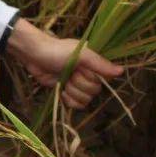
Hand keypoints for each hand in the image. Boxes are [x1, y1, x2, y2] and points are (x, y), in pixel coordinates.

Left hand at [6, 19, 123, 109]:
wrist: (34, 55)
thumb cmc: (57, 50)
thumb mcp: (81, 54)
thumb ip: (100, 64)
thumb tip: (121, 71)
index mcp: (94, 65)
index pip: (103, 81)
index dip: (91, 79)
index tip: (81, 71)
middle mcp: (88, 75)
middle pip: (94, 92)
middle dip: (79, 85)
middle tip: (69, 74)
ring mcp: (77, 85)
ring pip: (85, 100)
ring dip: (72, 92)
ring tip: (63, 81)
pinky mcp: (67, 93)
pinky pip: (76, 105)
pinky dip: (68, 100)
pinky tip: (61, 91)